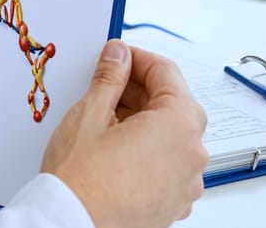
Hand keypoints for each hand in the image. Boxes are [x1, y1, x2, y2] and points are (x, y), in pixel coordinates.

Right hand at [40, 40, 207, 227]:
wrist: (72, 222)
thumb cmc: (81, 176)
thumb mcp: (90, 113)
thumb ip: (110, 77)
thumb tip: (119, 55)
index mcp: (179, 124)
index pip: (166, 73)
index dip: (137, 58)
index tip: (115, 55)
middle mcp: (193, 154)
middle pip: (172, 105)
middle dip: (138, 90)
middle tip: (103, 86)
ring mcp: (186, 183)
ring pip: (168, 136)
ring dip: (141, 121)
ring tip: (103, 121)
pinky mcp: (173, 203)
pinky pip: (166, 164)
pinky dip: (145, 150)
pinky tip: (113, 149)